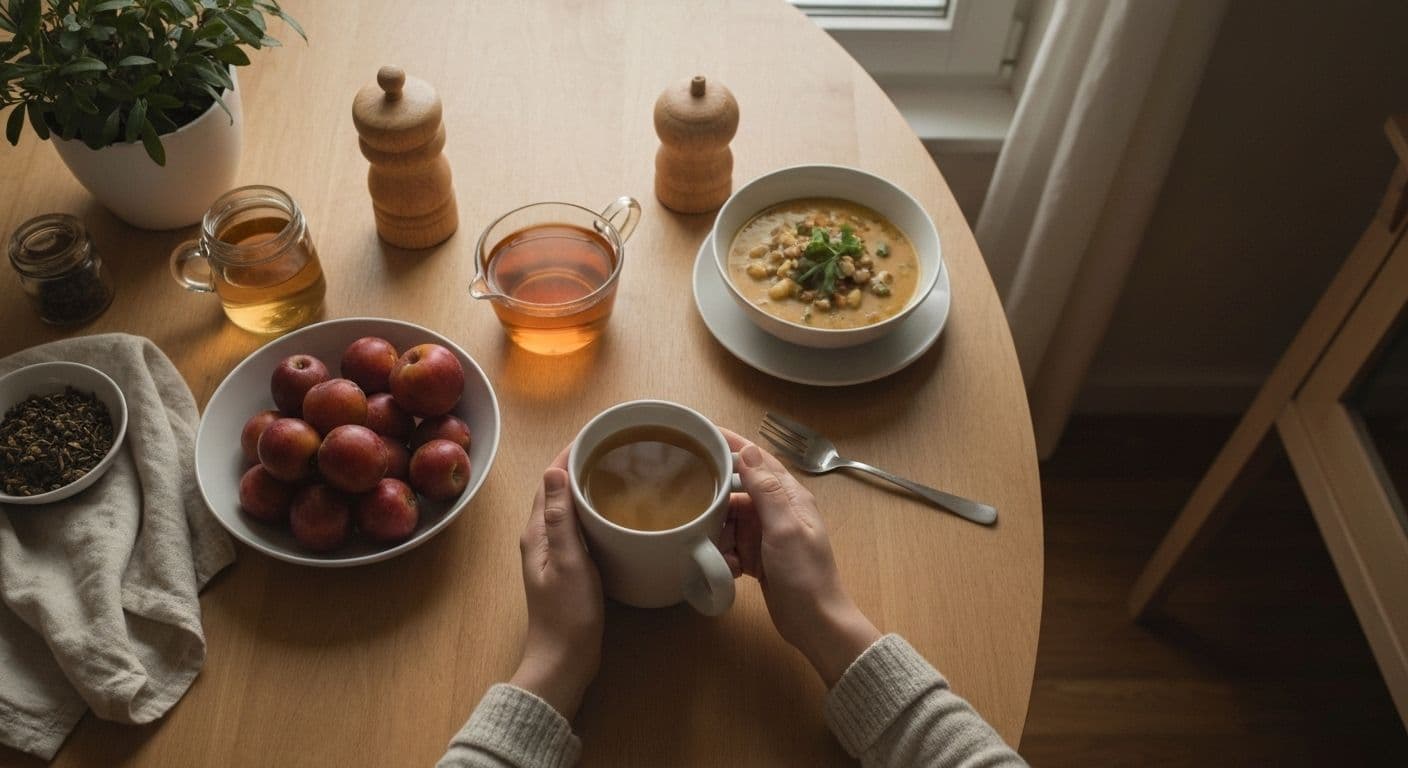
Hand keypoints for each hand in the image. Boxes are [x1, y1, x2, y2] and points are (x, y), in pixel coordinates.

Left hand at [510, 448, 603, 719]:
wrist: (564, 660)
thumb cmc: (567, 613)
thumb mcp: (567, 560)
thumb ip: (561, 517)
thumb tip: (554, 469)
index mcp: (536, 532)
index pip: (549, 479)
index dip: (568, 453)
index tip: (596, 433)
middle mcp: (540, 537)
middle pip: (557, 489)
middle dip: (579, 463)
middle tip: (612, 446)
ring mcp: (553, 553)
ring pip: (568, 507)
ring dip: (585, 485)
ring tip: (615, 470)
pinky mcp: (568, 566)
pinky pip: (578, 526)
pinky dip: (592, 510)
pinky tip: (612, 512)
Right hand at [720, 429, 880, 686]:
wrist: (815, 623)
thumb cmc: (805, 574)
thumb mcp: (785, 528)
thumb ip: (767, 489)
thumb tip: (748, 449)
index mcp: (789, 496)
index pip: (757, 459)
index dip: (731, 444)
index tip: (701, 433)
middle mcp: (777, 510)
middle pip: (736, 492)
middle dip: (717, 502)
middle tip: (695, 509)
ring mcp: (766, 534)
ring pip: (729, 521)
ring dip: (720, 535)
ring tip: (724, 552)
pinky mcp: (757, 555)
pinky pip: (730, 545)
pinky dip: (726, 556)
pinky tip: (732, 569)